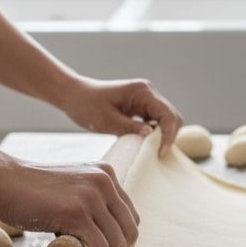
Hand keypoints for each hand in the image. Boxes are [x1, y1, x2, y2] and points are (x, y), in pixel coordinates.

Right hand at [0, 158, 139, 246]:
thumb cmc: (34, 188)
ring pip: (117, 240)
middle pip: (130, 229)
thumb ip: (93, 199)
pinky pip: (99, 246)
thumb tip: (106, 231)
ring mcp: (91, 197)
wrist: (5, 180)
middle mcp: (105, 182)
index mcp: (107, 174)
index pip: (131, 214)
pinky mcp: (76, 213)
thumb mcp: (75, 184)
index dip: (125, 239)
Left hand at [62, 77, 183, 156]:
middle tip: (157, 154)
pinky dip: (155, 132)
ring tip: (152, 150)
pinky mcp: (141, 105)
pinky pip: (156, 120)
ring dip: (162, 134)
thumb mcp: (106, 121)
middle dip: (168, 135)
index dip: (168, 134)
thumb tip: (151, 137)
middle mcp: (148, 92)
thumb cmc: (86, 105)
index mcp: (142, 92)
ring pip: (166, 119)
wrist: (73, 95)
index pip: (167, 114)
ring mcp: (146, 98)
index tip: (159, 152)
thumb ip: (130, 128)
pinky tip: (145, 142)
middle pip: (172, 116)